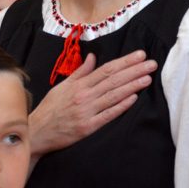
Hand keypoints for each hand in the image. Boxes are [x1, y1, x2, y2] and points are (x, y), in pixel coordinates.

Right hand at [29, 50, 156, 157]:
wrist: (37, 131)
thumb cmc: (50, 109)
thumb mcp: (62, 86)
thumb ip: (80, 72)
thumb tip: (92, 57)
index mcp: (78, 85)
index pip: (106, 69)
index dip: (125, 62)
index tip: (140, 55)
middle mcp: (84, 95)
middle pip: (113, 80)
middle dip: (134, 70)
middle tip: (151, 64)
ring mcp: (86, 111)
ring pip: (113, 95)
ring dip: (132, 86)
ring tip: (147, 78)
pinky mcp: (87, 127)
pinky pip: (107, 115)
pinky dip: (120, 106)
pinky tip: (133, 98)